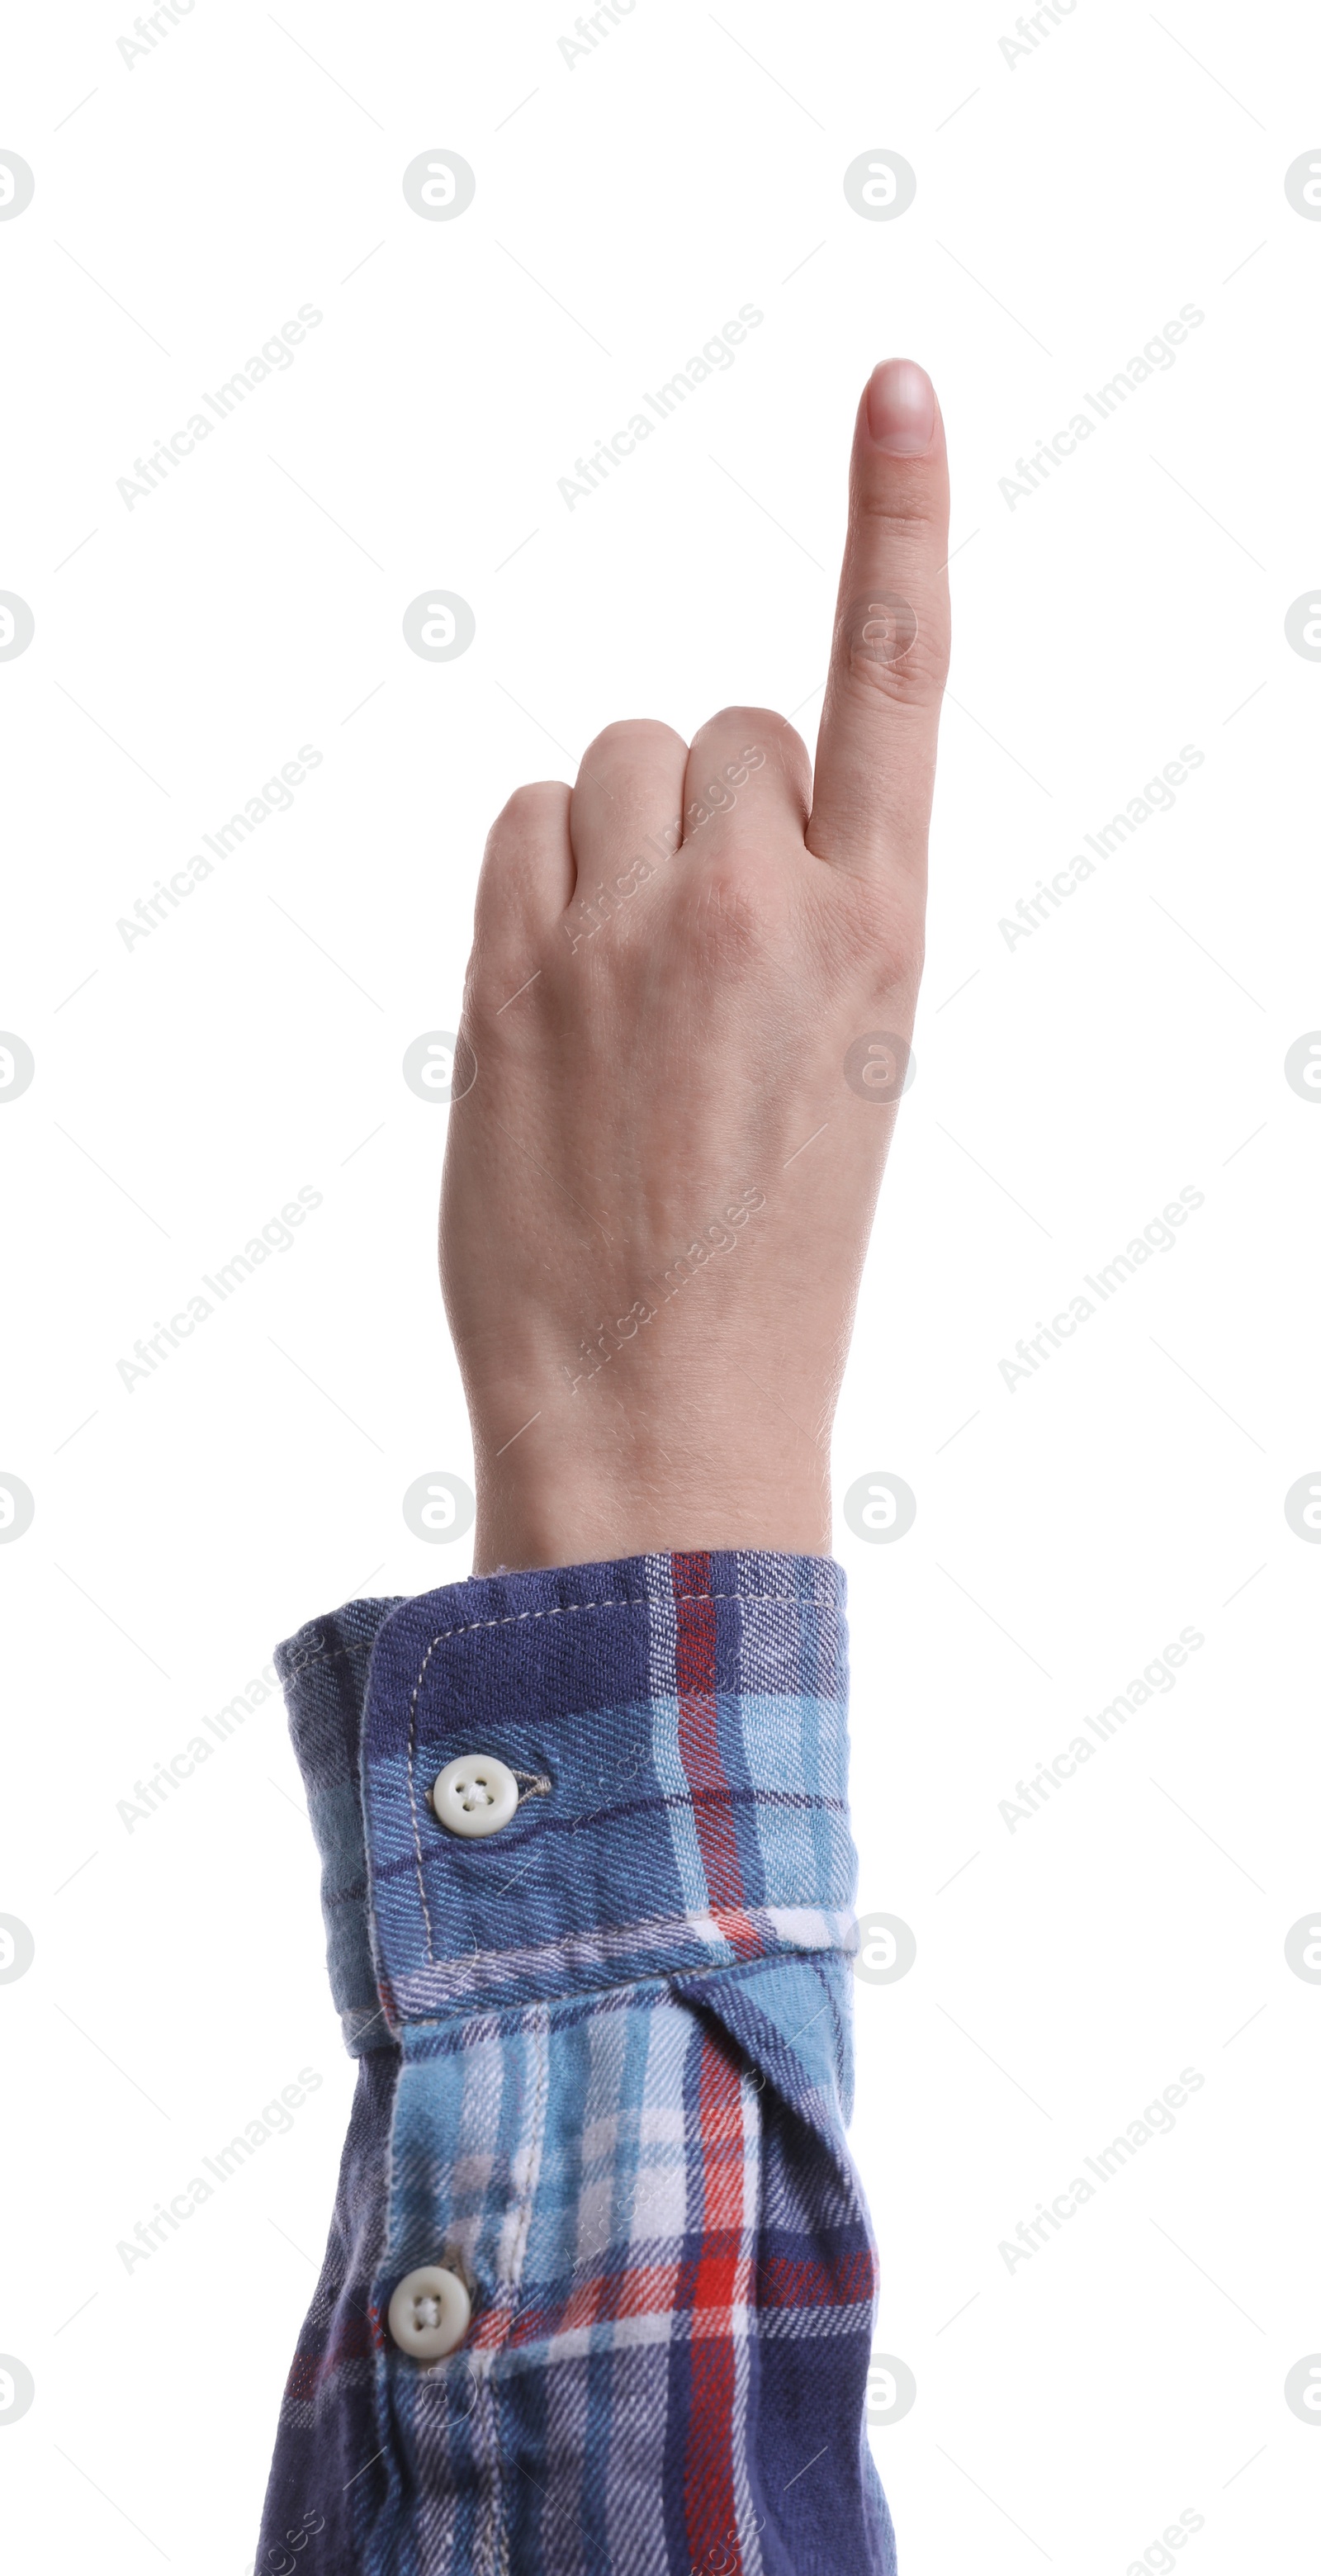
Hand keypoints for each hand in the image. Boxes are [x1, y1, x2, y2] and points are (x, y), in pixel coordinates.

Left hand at [440, 357, 950, 1572]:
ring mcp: (627, 931)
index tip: (898, 389)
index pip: (898, 677)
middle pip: (723, 725)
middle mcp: (764, 904)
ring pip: (620, 760)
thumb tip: (705, 794)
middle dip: (713, 810)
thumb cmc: (769, 1248)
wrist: (659, 1401)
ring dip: (622, 839)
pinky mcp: (514, 967)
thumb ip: (813, 904)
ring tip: (635, 981)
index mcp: (888, 931)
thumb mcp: (852, 1060)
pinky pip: (524, 820)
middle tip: (707, 960)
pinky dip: (542, 874)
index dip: (898, 518)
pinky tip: (561, 984)